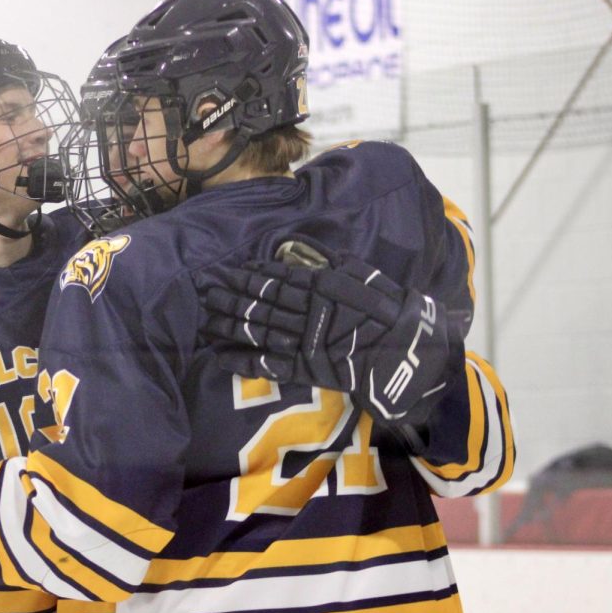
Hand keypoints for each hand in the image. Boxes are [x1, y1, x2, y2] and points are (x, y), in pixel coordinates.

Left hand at [201, 242, 456, 424]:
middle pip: (260, 304)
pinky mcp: (305, 367)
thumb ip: (325, 257)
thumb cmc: (384, 305)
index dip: (251, 276)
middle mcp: (304, 312)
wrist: (405, 347)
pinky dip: (244, 362)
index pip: (276, 280)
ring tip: (206, 319)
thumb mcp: (357, 271)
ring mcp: (302, 341)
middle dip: (232, 298)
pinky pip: (269, 365)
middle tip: (206, 292)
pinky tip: (220, 358)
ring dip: (231, 324)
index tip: (229, 271)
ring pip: (258, 330)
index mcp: (317, 287)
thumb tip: (292, 245)